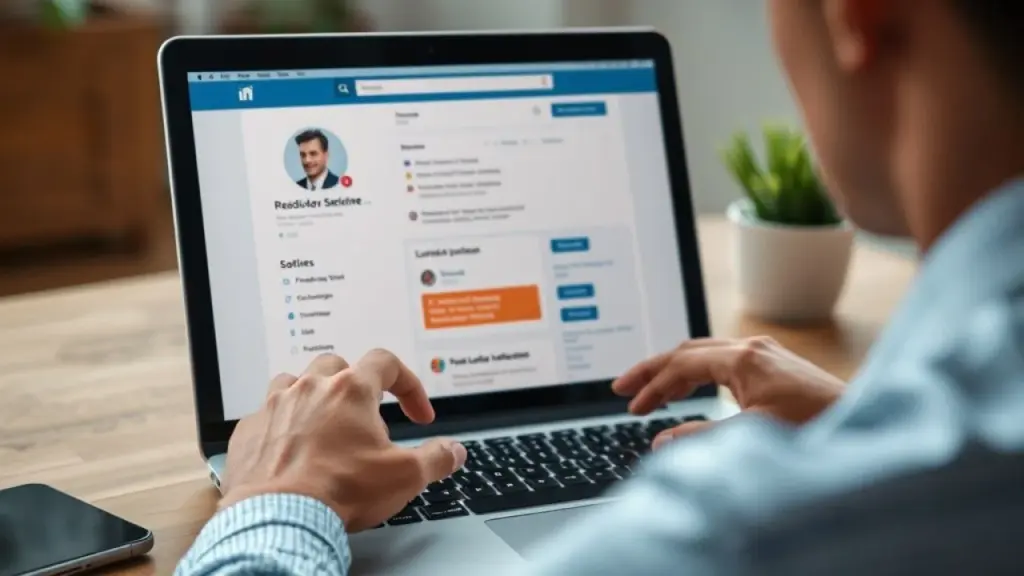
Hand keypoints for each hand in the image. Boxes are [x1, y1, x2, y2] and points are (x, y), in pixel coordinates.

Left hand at [217, 350, 466, 531]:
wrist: (279, 517)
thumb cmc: (340, 490)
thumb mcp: (405, 477)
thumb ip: (436, 459)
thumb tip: (453, 452)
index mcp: (351, 390)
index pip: (387, 363)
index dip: (408, 385)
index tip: (417, 414)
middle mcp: (311, 388)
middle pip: (337, 365)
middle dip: (356, 385)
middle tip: (366, 416)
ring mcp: (275, 405)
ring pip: (295, 381)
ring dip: (312, 396)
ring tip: (324, 423)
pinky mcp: (250, 430)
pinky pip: (266, 414)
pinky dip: (281, 425)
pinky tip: (290, 448)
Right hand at [612, 336, 844, 448]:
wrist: (865, 423)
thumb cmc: (816, 427)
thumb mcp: (751, 434)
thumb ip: (700, 437)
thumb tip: (660, 440)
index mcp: (744, 358)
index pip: (682, 364)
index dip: (652, 386)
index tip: (631, 406)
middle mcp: (753, 347)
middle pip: (687, 350)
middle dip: (653, 369)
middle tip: (623, 388)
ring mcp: (765, 353)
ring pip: (704, 352)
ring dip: (674, 370)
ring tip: (651, 392)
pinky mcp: (775, 364)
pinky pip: (722, 359)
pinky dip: (697, 372)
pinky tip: (692, 388)